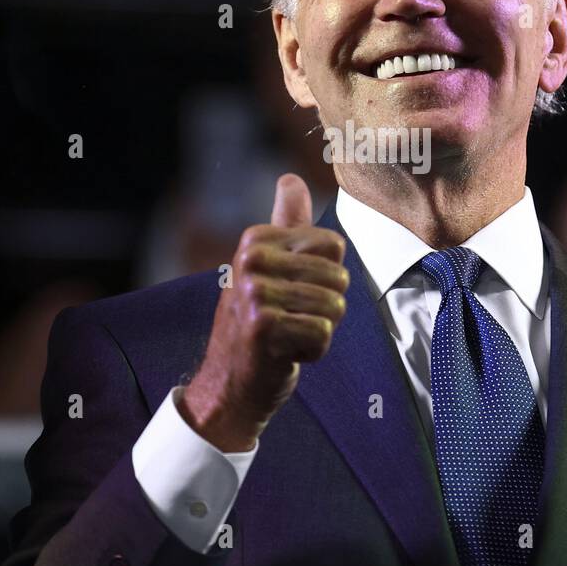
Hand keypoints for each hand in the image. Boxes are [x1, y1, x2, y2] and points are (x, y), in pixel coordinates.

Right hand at [179, 174, 348, 451]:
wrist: (228, 386)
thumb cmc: (256, 325)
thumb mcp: (266, 268)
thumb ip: (285, 224)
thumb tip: (290, 179)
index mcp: (256, 240)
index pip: (334, 246)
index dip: (325, 277)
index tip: (292, 293)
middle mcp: (252, 260)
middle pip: (339, 277)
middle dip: (326, 307)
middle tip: (289, 321)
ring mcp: (255, 293)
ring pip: (335, 307)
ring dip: (319, 331)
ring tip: (286, 337)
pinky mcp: (264, 327)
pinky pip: (323, 334)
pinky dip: (312, 352)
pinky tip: (284, 355)